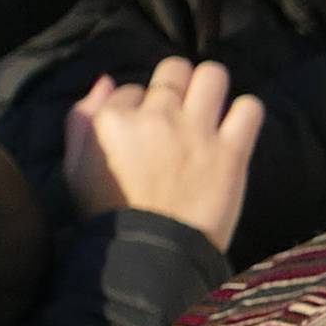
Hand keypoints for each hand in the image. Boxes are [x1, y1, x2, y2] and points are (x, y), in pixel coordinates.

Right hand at [63, 58, 261, 249]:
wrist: (148, 256)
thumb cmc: (107, 215)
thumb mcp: (75, 167)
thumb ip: (82, 119)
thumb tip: (106, 81)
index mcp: (113, 121)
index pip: (131, 88)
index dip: (138, 107)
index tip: (144, 132)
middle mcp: (156, 118)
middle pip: (174, 69)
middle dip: (177, 83)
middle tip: (181, 109)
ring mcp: (196, 133)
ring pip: (214, 76)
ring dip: (212, 87)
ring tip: (209, 109)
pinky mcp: (230, 153)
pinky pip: (250, 109)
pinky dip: (245, 113)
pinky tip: (235, 129)